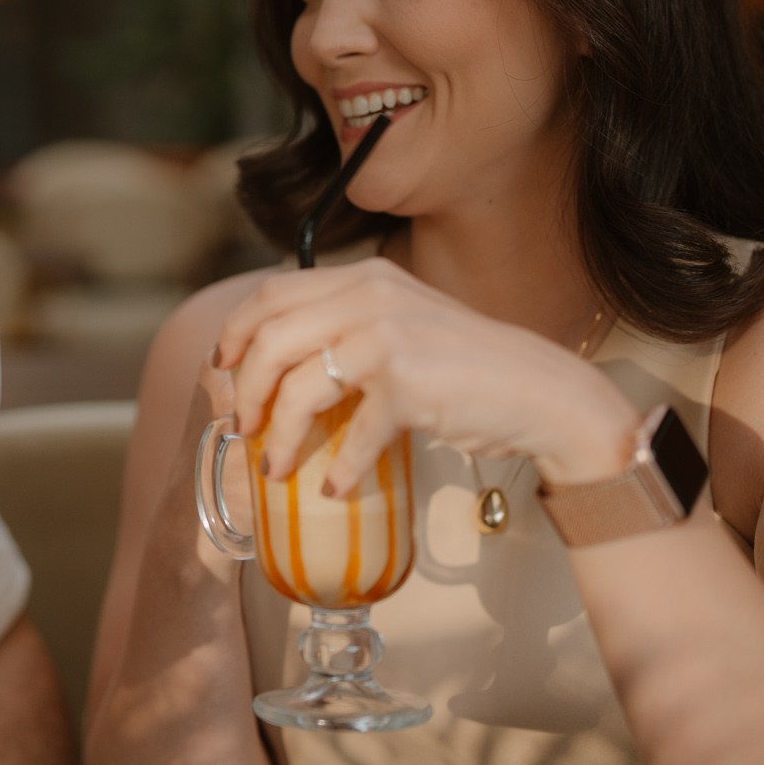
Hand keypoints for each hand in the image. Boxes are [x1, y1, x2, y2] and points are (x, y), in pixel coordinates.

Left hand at [211, 259, 637, 494]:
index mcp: (365, 278)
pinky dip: (338, 468)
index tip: (221, 368)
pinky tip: (334, 486)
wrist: (542, 393)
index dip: (235, 331)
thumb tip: (279, 361)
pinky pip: (351, 434)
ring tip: (276, 466)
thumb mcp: (403, 322)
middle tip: (242, 426)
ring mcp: (388, 337)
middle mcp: (371, 297)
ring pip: (298, 387)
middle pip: (271, 338)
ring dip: (278, 435)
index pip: (273, 292)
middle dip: (244, 389)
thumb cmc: (469, 368)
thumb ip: (349, 326)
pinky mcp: (406, 384)